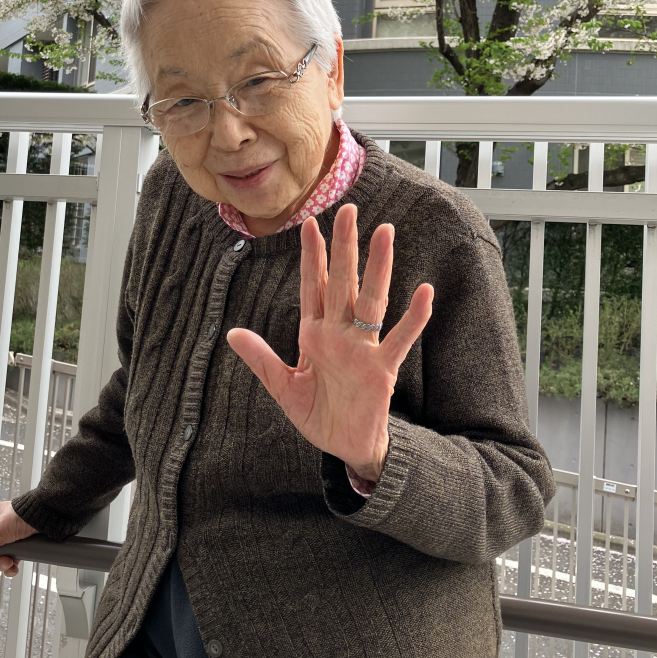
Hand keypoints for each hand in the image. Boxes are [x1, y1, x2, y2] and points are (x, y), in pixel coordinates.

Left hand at [227, 204, 433, 482]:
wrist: (343, 448)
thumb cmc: (318, 415)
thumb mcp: (282, 387)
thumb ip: (261, 358)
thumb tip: (232, 332)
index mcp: (315, 334)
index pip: (313, 286)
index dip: (311, 256)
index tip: (308, 224)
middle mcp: (340, 334)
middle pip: (342, 281)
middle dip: (344, 247)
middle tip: (349, 209)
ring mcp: (363, 348)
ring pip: (370, 299)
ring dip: (377, 266)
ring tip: (384, 232)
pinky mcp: (382, 369)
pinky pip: (400, 338)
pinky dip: (413, 317)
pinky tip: (424, 291)